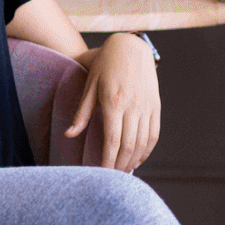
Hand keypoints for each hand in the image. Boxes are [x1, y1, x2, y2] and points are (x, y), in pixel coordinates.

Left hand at [66, 33, 160, 171]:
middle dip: (119, 165)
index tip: (101, 173)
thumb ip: (81, 113)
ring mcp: (147, 106)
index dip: (107, 160)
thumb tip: (69, 135)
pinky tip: (138, 159)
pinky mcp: (155, 105)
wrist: (130, 46)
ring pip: (143, 142)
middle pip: (128, 145)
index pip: (112, 140)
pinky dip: (147, 150)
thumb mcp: (89, 86)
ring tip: (122, 171)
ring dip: (133, 160)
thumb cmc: (104, 65)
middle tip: (111, 178)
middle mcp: (133, 105)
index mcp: (114, 101)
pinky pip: (154, 133)